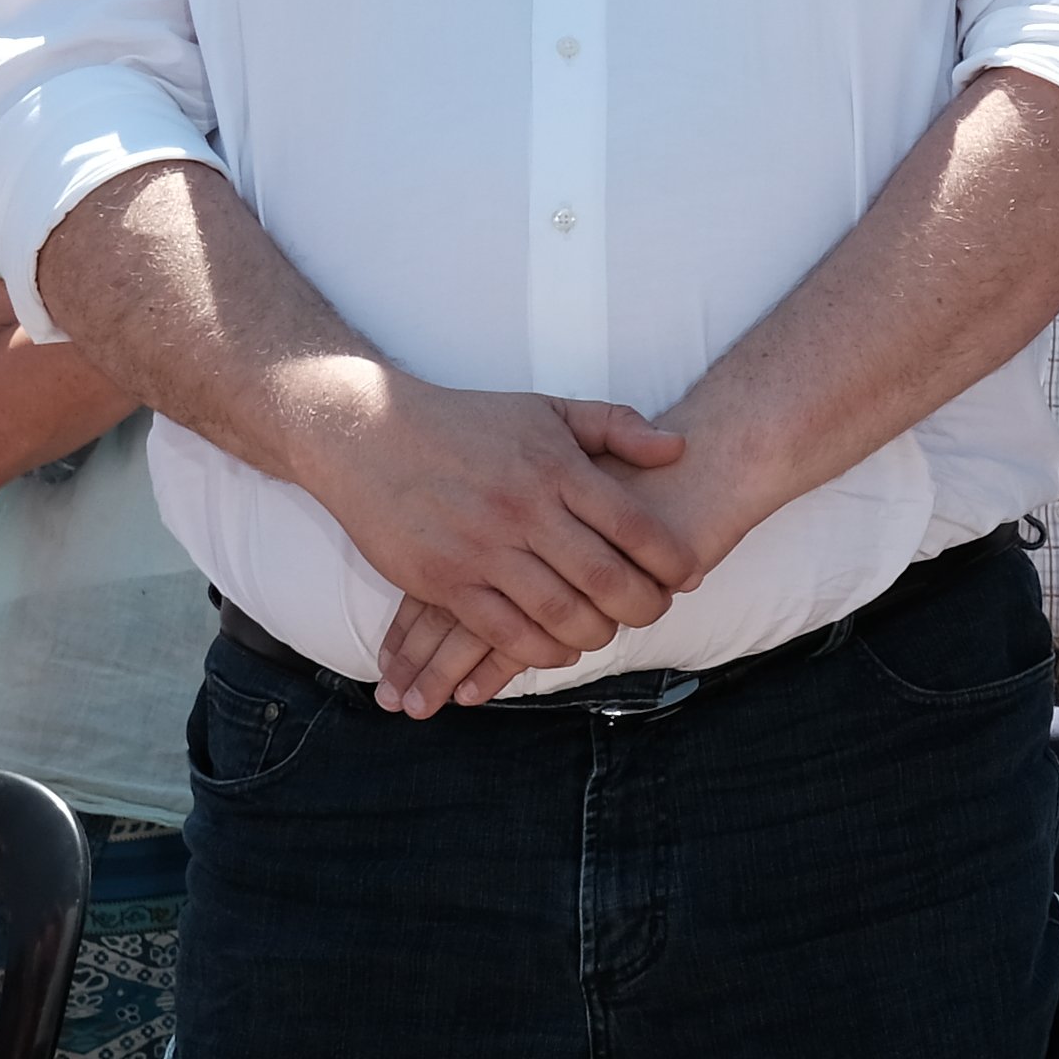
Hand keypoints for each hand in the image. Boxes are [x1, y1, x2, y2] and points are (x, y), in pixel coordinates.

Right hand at [315, 385, 702, 712]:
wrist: (371, 433)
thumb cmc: (467, 422)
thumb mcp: (546, 409)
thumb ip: (616, 427)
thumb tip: (677, 447)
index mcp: (555, 468)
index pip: (632, 524)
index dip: (670, 558)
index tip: (687, 573)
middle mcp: (523, 510)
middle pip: (604, 577)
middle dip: (643, 605)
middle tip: (655, 611)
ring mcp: (482, 549)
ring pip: (558, 612)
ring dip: (595, 632)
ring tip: (609, 629)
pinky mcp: (443, 580)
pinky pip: (503, 632)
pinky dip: (539, 649)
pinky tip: (558, 647)